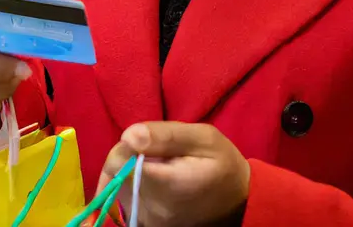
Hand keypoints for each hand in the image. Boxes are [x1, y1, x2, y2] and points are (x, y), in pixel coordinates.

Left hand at [96, 122, 250, 226]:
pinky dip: (132, 187)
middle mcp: (152, 209)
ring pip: (116, 187)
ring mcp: (148, 221)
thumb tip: (128, 135)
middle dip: (127, 156)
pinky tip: (153, 180)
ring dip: (129, 172)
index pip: (118, 162)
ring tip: (158, 166)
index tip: (148, 140)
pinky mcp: (147, 225)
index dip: (127, 145)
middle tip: (155, 151)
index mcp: (166, 185)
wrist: (238, 202)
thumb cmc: (222, 164)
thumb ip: (165, 135)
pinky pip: (124, 200)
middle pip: (114, 174)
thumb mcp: (203, 138)